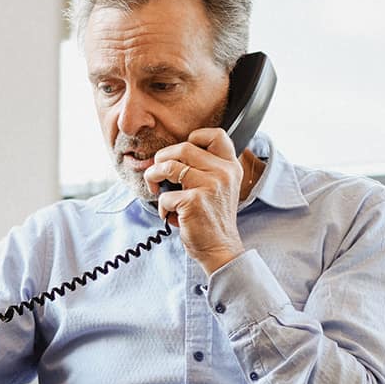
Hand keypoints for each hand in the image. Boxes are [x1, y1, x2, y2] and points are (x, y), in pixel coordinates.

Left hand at [145, 127, 244, 273]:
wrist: (220, 248)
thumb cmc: (213, 219)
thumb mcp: (220, 187)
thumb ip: (206, 168)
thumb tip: (170, 155)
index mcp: (230, 166)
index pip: (216, 135)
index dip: (194, 137)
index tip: (182, 153)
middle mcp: (223, 172)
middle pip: (183, 147)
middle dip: (162, 158)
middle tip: (157, 172)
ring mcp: (210, 185)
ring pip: (168, 167)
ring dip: (153, 177)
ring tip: (155, 188)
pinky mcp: (195, 201)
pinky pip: (165, 195)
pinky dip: (162, 206)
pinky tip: (170, 215)